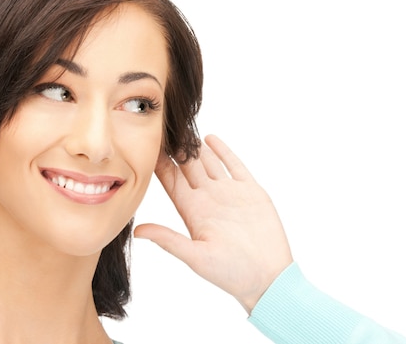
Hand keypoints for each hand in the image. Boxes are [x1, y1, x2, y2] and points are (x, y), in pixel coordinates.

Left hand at [134, 134, 292, 312]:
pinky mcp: (250, 191)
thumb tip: (137, 230)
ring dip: (197, 147)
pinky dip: (223, 151)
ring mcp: (229, 193)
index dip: (159, 164)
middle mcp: (208, 198)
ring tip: (183, 128)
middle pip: (188, 167)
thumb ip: (169, 240)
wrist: (268, 277)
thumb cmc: (231, 273)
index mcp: (193, 211)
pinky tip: (211, 138)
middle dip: (176, 149)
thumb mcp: (196, 257)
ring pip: (209, 162)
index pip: (171, 181)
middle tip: (164, 128)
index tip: (148, 145)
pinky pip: (234, 165)